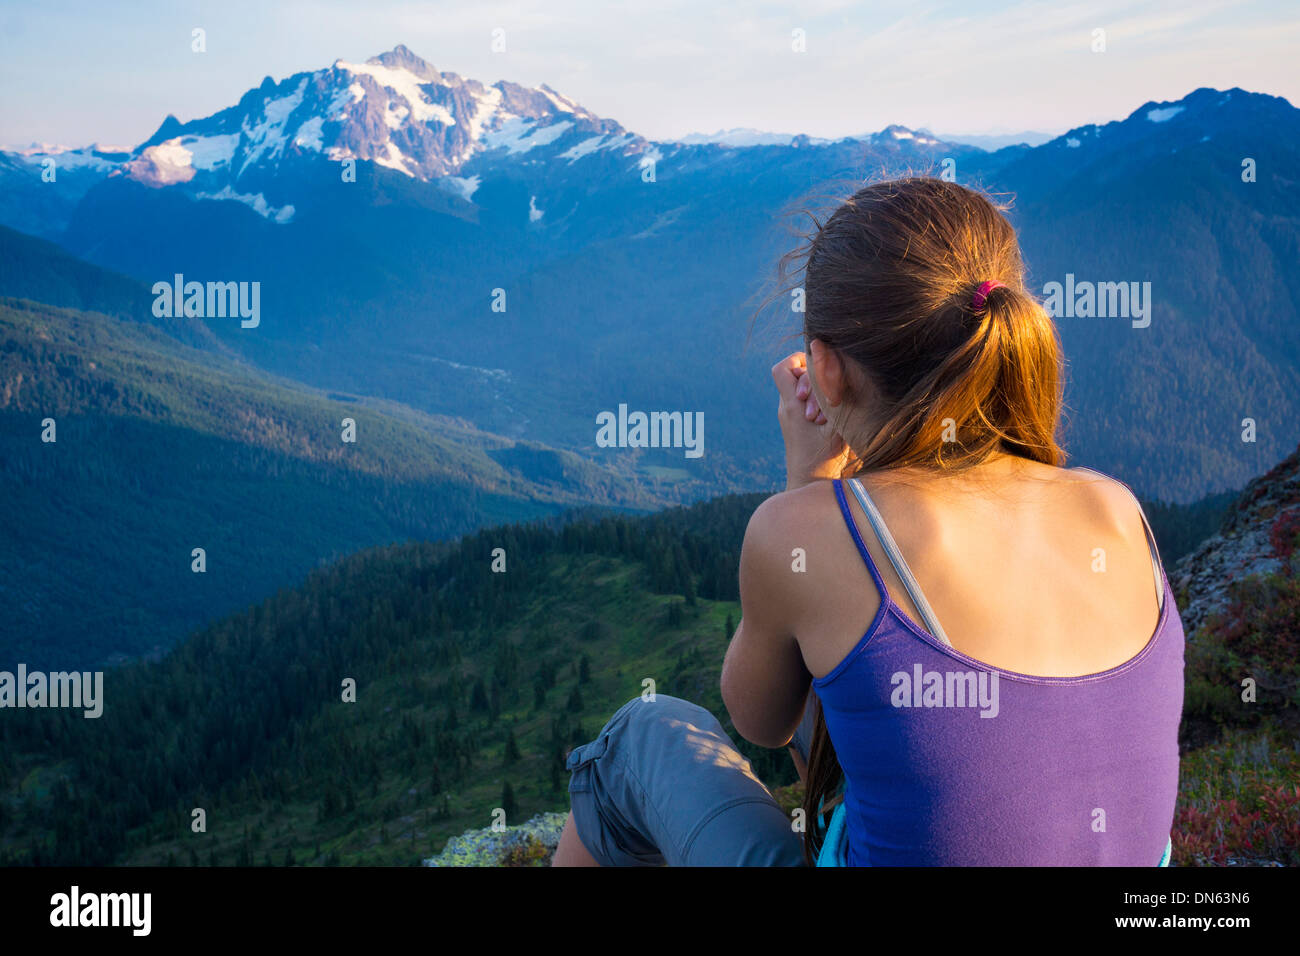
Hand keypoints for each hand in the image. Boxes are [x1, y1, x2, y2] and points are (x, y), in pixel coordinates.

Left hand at [772, 352, 849, 489]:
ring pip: (801, 390)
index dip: (798, 361)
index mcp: (792, 406)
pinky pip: (803, 404)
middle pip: (795, 376)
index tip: (818, 372)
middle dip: (814, 381)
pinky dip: (818, 405)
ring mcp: (789, 418)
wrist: (808, 484)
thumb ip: (837, 400)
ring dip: (817, 395)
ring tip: (826, 416)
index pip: (782, 369)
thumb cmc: (823, 459)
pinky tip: (828, 421)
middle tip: (824, 405)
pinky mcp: (795, 426)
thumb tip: (842, 373)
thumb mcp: (837, 428)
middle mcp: (786, 409)